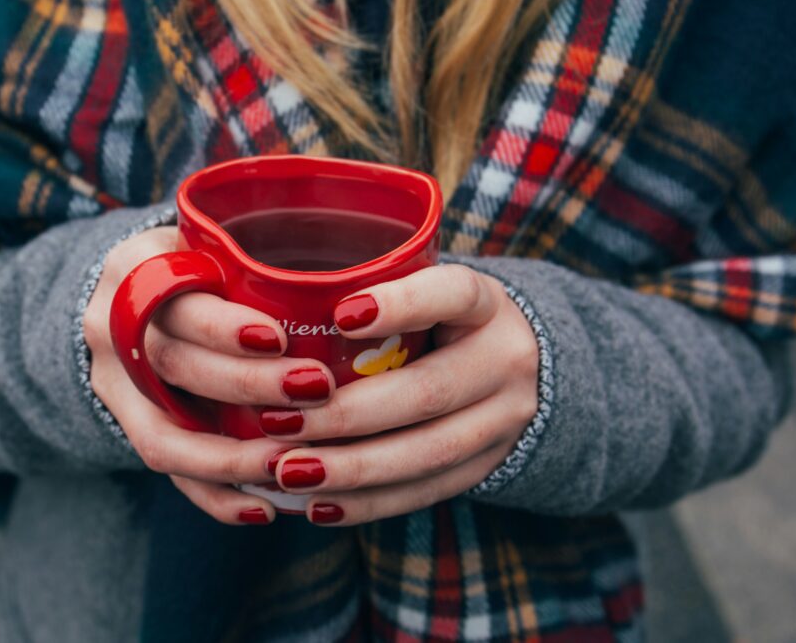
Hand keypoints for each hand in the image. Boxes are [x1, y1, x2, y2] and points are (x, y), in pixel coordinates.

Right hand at [82, 226, 338, 524]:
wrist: (132, 297)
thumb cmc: (200, 264)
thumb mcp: (213, 242)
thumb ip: (257, 259)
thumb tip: (360, 285)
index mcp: (135, 267)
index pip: (174, 298)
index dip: (222, 326)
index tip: (279, 338)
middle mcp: (110, 325)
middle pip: (172, 364)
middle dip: (246, 385)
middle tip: (315, 390)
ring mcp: (111, 383)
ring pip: (162, 434)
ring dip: (231, 457)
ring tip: (292, 464)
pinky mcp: (125, 426)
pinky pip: (166, 472)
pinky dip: (215, 495)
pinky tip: (264, 508)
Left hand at [262, 264, 539, 525]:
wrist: (521, 368)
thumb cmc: (440, 319)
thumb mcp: (426, 290)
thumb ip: (373, 292)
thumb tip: (274, 303)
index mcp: (486, 304)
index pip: (454, 294)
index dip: (402, 305)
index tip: (340, 315)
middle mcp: (505, 360)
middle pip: (428, 392)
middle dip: (347, 414)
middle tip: (278, 423)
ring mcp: (504, 420)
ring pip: (428, 452)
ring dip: (352, 468)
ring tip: (289, 472)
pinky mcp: (488, 466)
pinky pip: (426, 491)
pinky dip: (368, 502)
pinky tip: (318, 505)